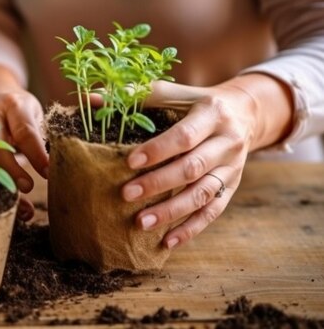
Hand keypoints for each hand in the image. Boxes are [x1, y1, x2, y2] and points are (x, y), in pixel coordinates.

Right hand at [0, 65, 48, 193]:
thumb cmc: (19, 107)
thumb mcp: (33, 112)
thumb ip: (39, 133)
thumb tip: (58, 163)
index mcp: (12, 105)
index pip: (24, 131)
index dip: (36, 154)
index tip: (48, 172)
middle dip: (10, 170)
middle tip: (27, 187)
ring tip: (21, 208)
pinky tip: (6, 205)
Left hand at [121, 74, 292, 247]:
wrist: (244, 113)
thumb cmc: (193, 102)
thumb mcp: (172, 92)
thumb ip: (135, 95)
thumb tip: (90, 99)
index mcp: (212, 113)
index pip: (184, 136)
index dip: (158, 150)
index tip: (129, 163)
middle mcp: (227, 141)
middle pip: (192, 168)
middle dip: (158, 183)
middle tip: (126, 195)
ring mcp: (232, 167)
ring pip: (203, 194)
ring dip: (172, 211)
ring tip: (141, 223)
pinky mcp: (232, 187)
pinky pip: (213, 212)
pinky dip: (191, 229)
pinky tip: (168, 241)